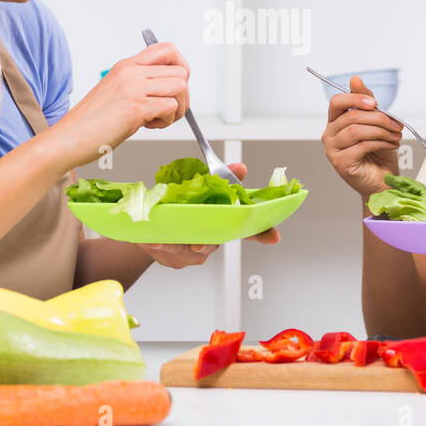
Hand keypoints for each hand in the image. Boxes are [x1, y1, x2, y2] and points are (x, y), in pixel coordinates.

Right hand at [52, 42, 190, 164]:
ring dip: (177, 108)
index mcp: (126, 66)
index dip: (181, 67)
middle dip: (183, 94)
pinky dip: (167, 121)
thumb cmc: (89, 123)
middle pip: (181, 70)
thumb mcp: (115, 93)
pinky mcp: (135, 108)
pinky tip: (148, 126)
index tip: (174, 88)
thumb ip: (138, 85)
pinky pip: (171, 107)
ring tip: (157, 119)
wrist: (66, 139)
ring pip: (180, 86)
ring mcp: (133, 88)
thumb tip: (169, 90)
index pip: (167, 49)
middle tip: (166, 110)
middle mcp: (130, 72)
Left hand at [137, 162, 279, 268]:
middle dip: (204, 245)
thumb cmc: (183, 205)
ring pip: (185, 251)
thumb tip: (241, 167)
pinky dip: (158, 246)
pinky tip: (152, 240)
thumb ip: (224, 177)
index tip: (274, 236)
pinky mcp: (173, 258)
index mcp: (221, 223)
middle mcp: (211, 240)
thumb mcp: (203, 186)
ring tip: (163, 239)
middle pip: (213, 244)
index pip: (248, 231)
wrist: (152, 223)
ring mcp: (192, 252)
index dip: (263, 233)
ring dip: (174, 245)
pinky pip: (166, 253)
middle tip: (197, 245)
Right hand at [321, 76, 403, 197]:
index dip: (355, 98)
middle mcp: (329, 135)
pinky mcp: (340, 163)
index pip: (337, 102)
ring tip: (396, 136)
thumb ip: (367, 104)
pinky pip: (361, 145)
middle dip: (379, 117)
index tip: (375, 102)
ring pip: (356, 130)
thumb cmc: (379, 155)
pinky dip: (381, 143)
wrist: (384, 182)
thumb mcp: (376, 124)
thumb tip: (355, 79)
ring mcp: (332, 150)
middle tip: (396, 124)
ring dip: (382, 131)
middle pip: (351, 115)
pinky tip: (391, 146)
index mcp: (335, 123)